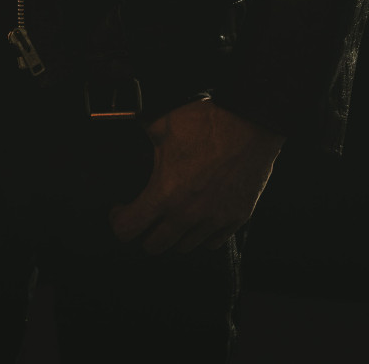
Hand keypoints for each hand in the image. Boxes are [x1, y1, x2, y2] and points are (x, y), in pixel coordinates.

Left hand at [108, 99, 283, 254]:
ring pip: (183, 247)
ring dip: (173, 235)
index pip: (127, 229)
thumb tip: (126, 123)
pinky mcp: (234, 219)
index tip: (120, 209)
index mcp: (164, 194)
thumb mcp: (163, 122)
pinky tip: (198, 217)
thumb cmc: (206, 122)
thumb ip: (141, 132)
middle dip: (144, 232)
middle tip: (146, 214)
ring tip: (172, 215)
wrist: (250, 124)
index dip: (118, 220)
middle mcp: (186, 216)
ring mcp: (212, 221)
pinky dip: (201, 234)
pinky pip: (211, 242)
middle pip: (154, 247)